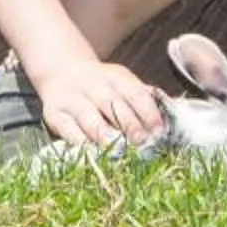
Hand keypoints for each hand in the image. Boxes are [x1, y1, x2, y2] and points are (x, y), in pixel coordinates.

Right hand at [34, 56, 168, 148]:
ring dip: (104, 134)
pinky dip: (80, 142)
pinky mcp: (54, 113)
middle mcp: (91, 83)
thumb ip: (144, 98)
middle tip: (141, 142)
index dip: (147, 111)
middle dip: (128, 124)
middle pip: (110, 103)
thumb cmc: (102, 88)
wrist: (62, 74)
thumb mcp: (123, 84)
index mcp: (114, 76)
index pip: (134, 92)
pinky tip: (93, 152)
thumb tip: (172, 114)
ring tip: (118, 149)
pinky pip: (67, 129)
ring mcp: (71, 98)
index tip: (159, 131)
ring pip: (88, 116)